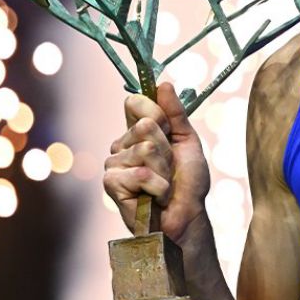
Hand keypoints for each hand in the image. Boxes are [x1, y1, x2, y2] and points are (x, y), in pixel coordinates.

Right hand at [103, 82, 210, 243]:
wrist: (186, 216)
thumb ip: (175, 113)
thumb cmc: (187, 182)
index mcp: (138, 132)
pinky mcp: (111, 184)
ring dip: (165, 170)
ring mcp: (114, 164)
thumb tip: (162, 84)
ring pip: (145, 149)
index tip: (169, 129)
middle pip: (145, 125)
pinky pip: (141, 173)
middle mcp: (122, 145)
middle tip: (170, 168)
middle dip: (167, 148)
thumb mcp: (187, 141)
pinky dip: (158, 187)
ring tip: (163, 184)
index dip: (157, 112)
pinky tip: (154, 197)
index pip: (136, 103)